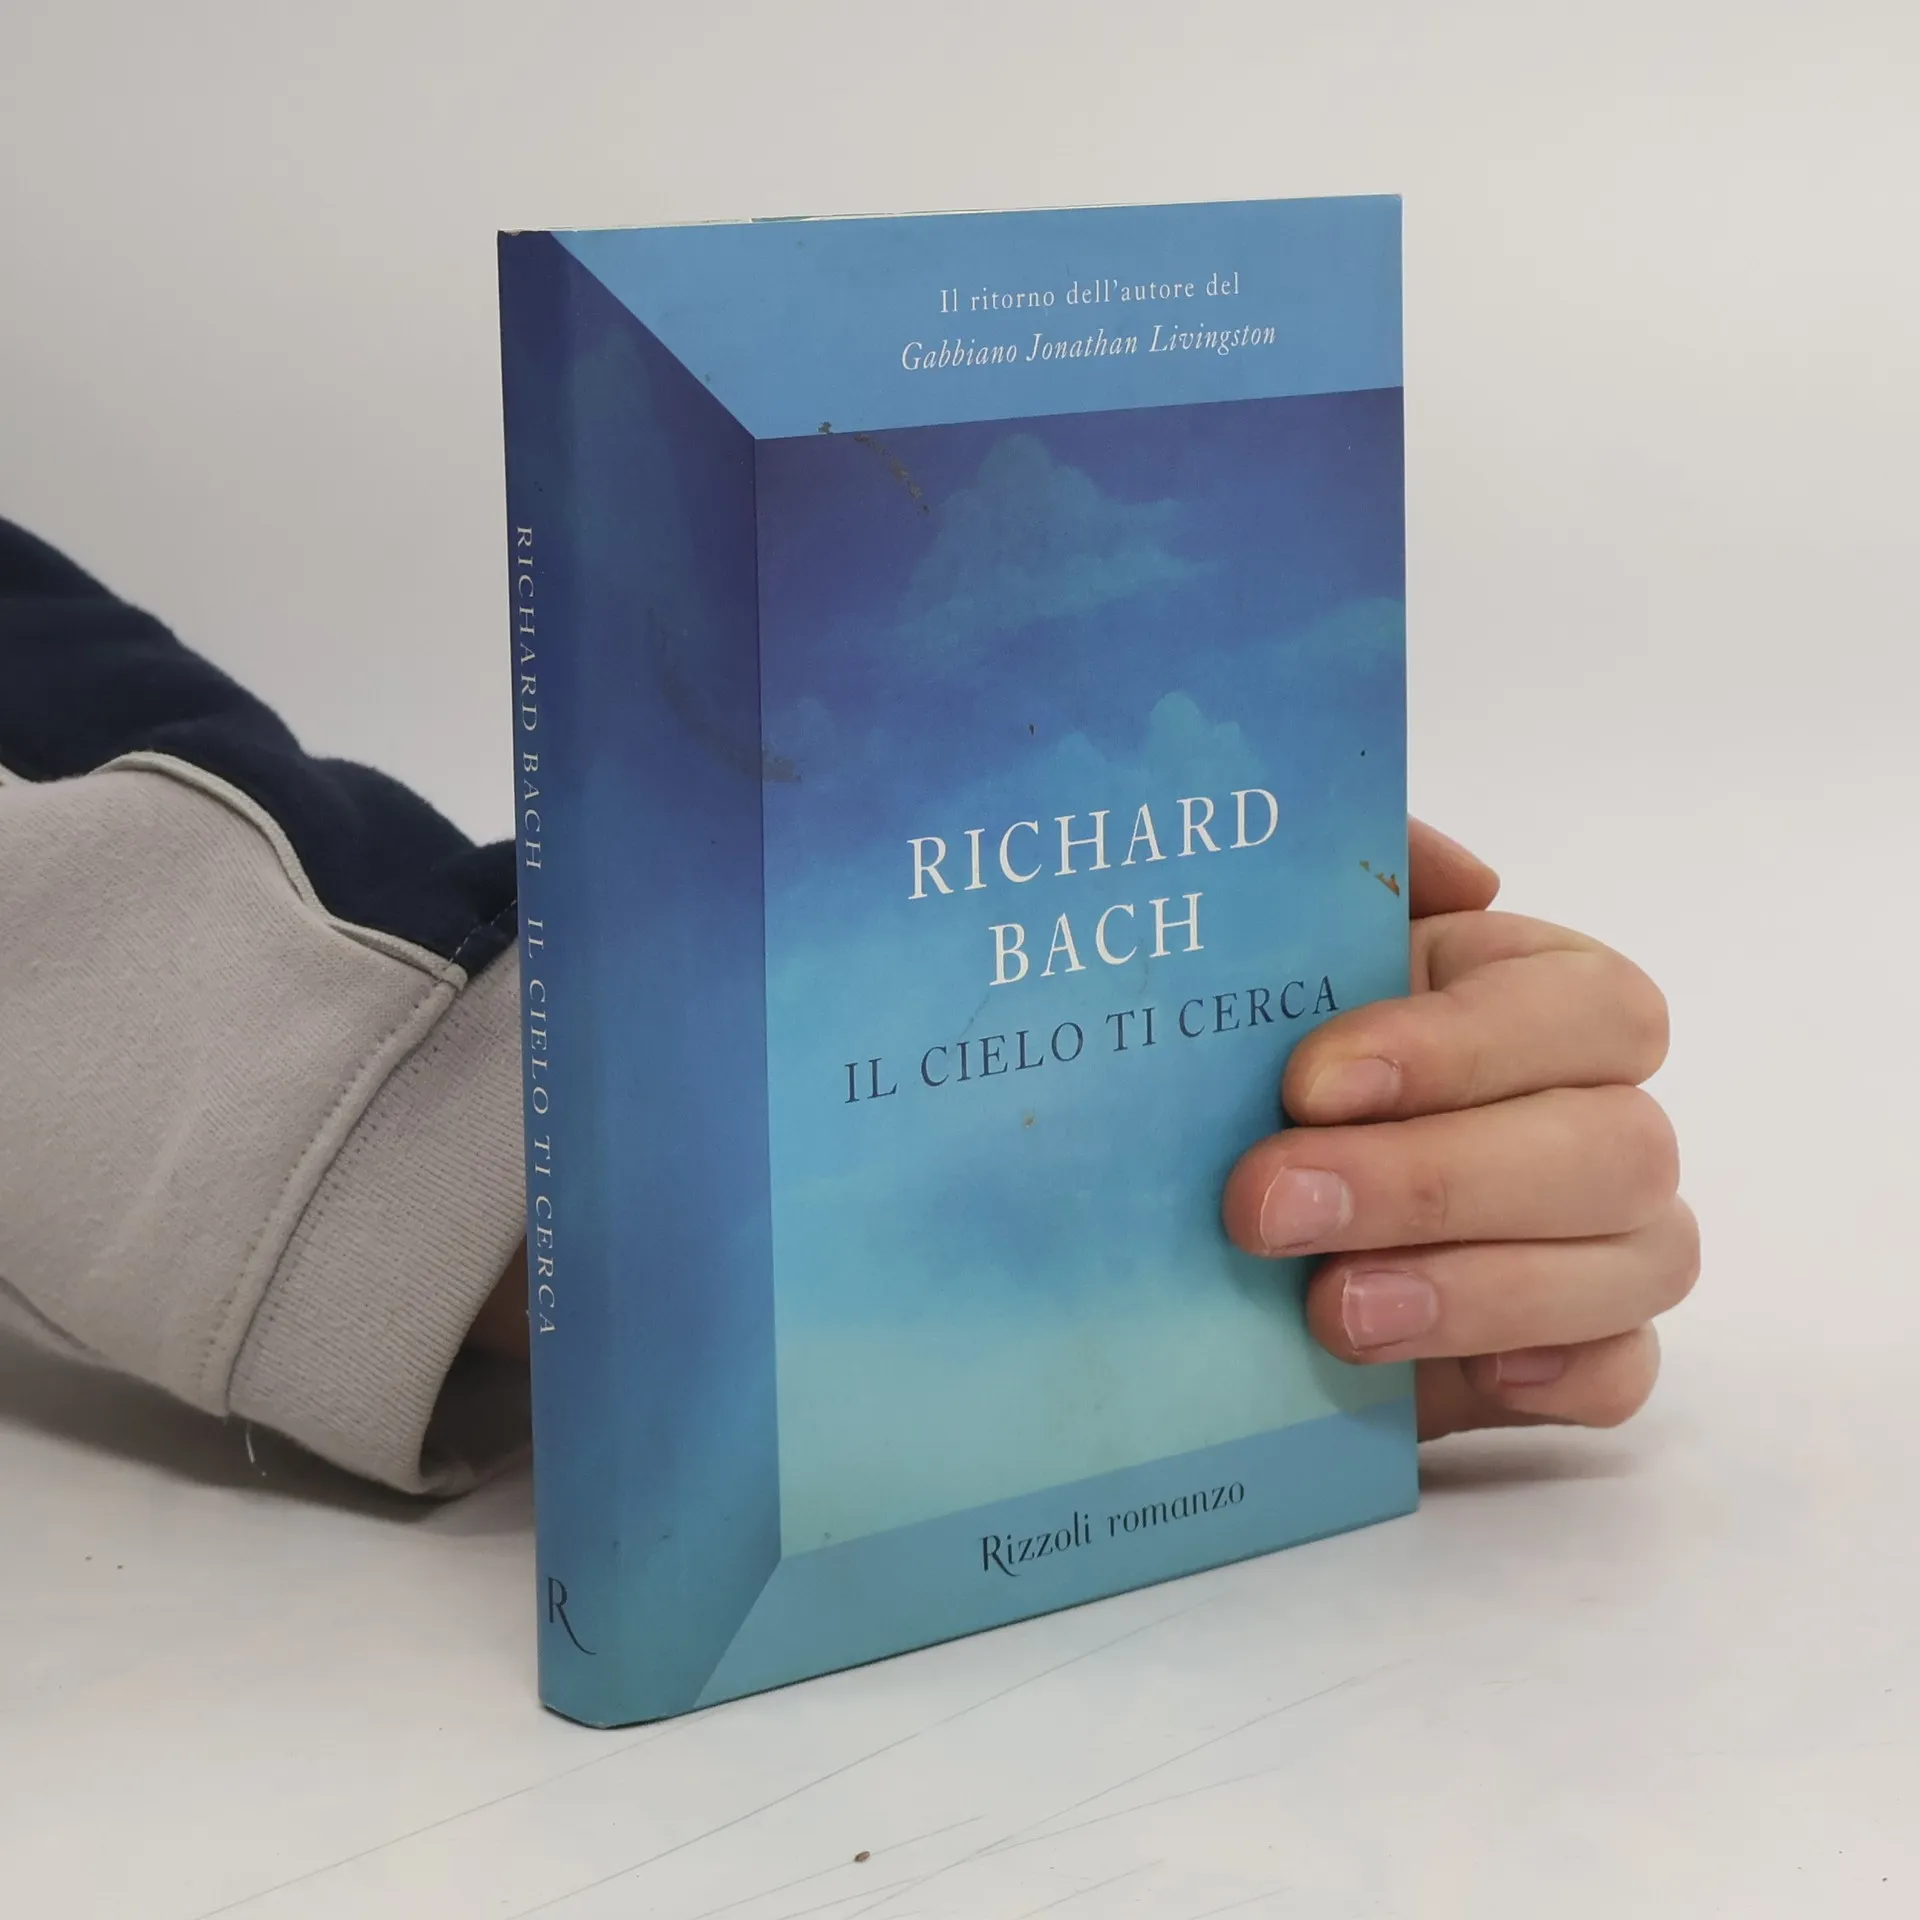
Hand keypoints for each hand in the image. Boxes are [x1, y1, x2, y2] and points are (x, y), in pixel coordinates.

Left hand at [1221, 821, 1695, 1437]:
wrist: (1217, 1222)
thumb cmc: (1261, 1070)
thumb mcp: (1280, 959)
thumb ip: (1361, 875)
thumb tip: (1466, 874)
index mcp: (1533, 997)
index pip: (1584, 1006)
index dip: (1460, 1045)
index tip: (1307, 1083)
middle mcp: (1595, 1110)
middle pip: (1614, 1144)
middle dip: (1432, 1181)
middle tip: (1269, 1205)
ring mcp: (1609, 1239)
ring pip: (1640, 1259)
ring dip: (1479, 1289)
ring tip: (1330, 1312)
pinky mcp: (1580, 1352)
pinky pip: (1622, 1372)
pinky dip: (1554, 1372)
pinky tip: (1455, 1374)